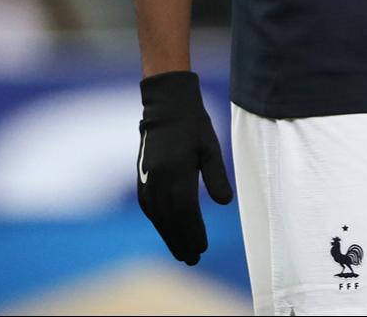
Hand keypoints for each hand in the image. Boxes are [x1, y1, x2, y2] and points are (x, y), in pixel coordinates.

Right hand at [137, 71, 233, 263]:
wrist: (165, 107)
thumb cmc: (193, 127)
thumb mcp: (210, 148)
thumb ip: (216, 176)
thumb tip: (224, 203)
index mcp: (177, 172)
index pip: (186, 212)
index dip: (194, 232)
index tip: (202, 248)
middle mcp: (159, 179)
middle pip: (171, 220)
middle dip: (182, 241)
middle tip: (193, 259)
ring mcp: (147, 179)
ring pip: (158, 217)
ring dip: (169, 236)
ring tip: (181, 253)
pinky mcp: (142, 178)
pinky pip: (149, 208)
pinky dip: (159, 223)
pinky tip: (167, 232)